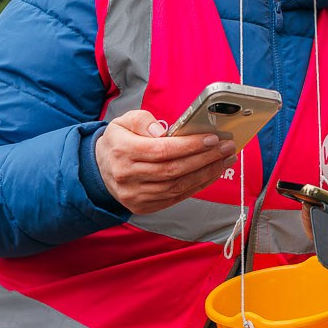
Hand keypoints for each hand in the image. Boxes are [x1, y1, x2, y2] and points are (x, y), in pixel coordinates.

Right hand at [93, 109, 240, 213]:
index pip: (162, 150)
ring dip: (206, 174)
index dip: (190, 146)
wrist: (101, 169)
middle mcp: (127, 176)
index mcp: (122, 151)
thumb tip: (162, 131)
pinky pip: (176, 198)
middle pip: (173, 170)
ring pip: (177, 186)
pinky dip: (197, 186)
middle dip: (205, 159)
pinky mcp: (144, 207)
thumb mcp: (123, 121)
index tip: (212, 139)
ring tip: (224, 160)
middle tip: (226, 148)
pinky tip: (211, 173)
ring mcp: (136, 195)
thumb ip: (142, 120)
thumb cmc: (119, 142)